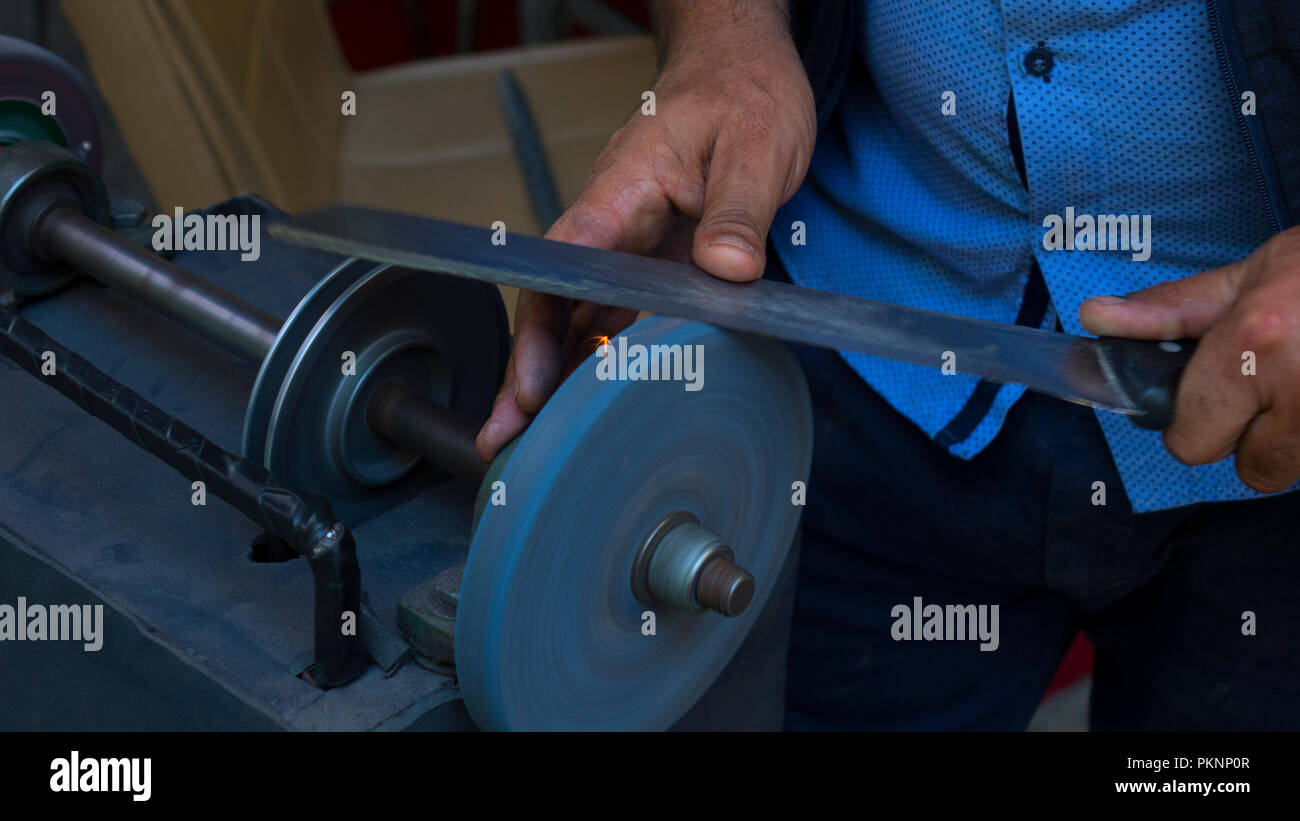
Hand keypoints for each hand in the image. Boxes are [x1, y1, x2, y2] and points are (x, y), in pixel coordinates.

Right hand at [475, 1, 815, 460]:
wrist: (741, 68)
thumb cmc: (741, 93)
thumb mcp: (756, 146)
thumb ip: (739, 210)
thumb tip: (727, 269)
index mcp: (621, 193)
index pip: (562, 269)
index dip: (540, 332)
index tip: (530, 386)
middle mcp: (614, 225)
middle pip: (553, 306)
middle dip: (526, 373)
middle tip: (504, 438)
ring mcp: (630, 247)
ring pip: (579, 318)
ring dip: (557, 377)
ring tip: (536, 441)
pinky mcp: (654, 262)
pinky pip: (618, 316)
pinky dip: (601, 359)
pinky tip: (592, 402)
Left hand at [1079, 228, 1299, 492]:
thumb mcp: (1253, 273)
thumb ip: (1173, 310)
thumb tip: (1098, 318)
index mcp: (1253, 345)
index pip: (1191, 442)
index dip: (1196, 424)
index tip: (1213, 400)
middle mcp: (1299, 388)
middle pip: (1252, 470)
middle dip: (1253, 438)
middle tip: (1273, 387)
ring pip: (1296, 470)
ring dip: (1298, 439)